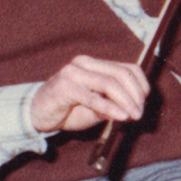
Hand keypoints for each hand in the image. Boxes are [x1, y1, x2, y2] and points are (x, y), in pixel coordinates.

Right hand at [30, 55, 149, 132]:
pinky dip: (110, 107)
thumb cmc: (68, 110)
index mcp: (95, 64)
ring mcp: (73, 73)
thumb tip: (133, 109)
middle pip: (121, 74)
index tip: (144, 103)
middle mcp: (84, 63)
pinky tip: (120, 116)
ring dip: (126, 101)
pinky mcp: (64, 87)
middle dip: (135, 95)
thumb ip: (114, 104)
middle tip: (140, 113)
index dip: (141, 86)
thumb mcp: (96, 108)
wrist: (36, 114)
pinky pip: (93, 97)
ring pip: (109, 83)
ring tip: (133, 116)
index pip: (128, 69)